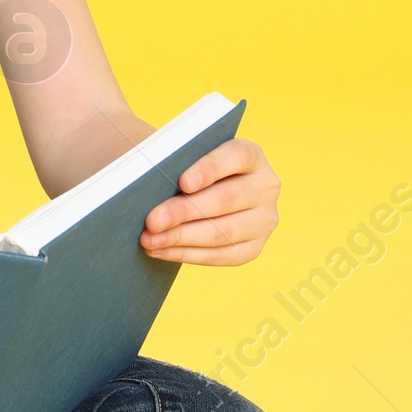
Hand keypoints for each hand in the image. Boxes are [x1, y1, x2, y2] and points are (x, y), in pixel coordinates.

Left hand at [140, 136, 279, 265]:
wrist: (201, 188)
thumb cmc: (187, 166)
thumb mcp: (187, 156)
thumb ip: (176, 161)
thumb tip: (146, 179)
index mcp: (252, 155)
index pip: (237, 156)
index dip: (210, 169)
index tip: (183, 182)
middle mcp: (265, 186)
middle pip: (225, 199)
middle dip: (184, 212)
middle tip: (152, 221)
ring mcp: (264, 219)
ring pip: (223, 233)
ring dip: (182, 238)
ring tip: (150, 240)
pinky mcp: (254, 247)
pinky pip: (222, 256)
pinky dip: (187, 254)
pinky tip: (161, 251)